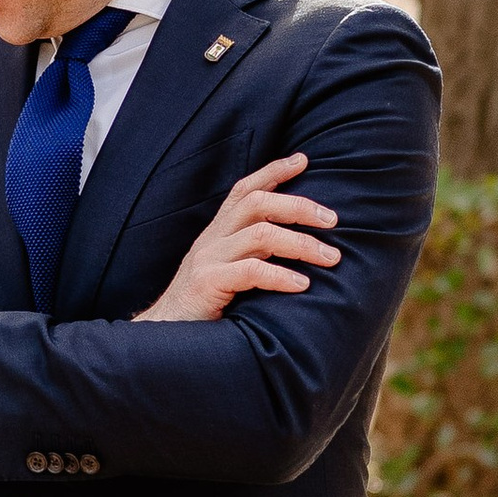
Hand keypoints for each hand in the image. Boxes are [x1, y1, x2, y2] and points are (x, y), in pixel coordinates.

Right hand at [135, 155, 339, 324]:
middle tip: (333, 220)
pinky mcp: (206, 284)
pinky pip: (251, 272)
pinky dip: (281, 276)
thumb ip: (252, 254)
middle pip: (257, 203)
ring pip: (260, 235)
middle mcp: (212, 239)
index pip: (244, 190)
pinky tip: (303, 285)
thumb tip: (295, 244)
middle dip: (299, 206)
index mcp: (217, 232)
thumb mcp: (227, 271)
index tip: (303, 160)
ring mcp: (207, 259)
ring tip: (331, 257)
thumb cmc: (204, 307)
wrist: (164, 336)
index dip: (273, 171)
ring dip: (301, 243)